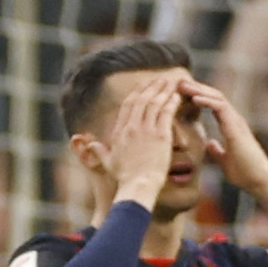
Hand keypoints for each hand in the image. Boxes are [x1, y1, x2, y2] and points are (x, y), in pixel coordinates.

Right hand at [97, 75, 177, 208]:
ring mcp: (146, 131)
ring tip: (172, 83)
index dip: (137, 93)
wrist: (137, 186)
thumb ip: (99, 151)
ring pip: (155, 103)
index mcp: (119, 132)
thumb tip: (89, 145)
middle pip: (142, 99)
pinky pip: (166, 113)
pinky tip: (177, 96)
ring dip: (164, 90)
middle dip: (152, 87)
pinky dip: (172, 102)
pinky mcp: (161, 137)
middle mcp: (131, 128)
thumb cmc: (124, 178)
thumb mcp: (107, 163)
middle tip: (160, 80)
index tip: (145, 86)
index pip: (128, 106)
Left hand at [178, 79, 267, 215]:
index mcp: (230, 125)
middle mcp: (234, 119)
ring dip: (199, 90)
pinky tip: (193, 98)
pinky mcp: (236, 127)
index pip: (212, 104)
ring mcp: (236, 121)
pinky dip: (207, 101)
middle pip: (213, 95)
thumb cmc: (244, 172)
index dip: (198, 96)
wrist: (258, 180)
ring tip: (182, 85)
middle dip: (196, 88)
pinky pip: (221, 108)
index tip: (181, 93)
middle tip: (178, 82)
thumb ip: (216, 151)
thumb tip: (209, 145)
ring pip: (217, 97)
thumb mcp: (223, 160)